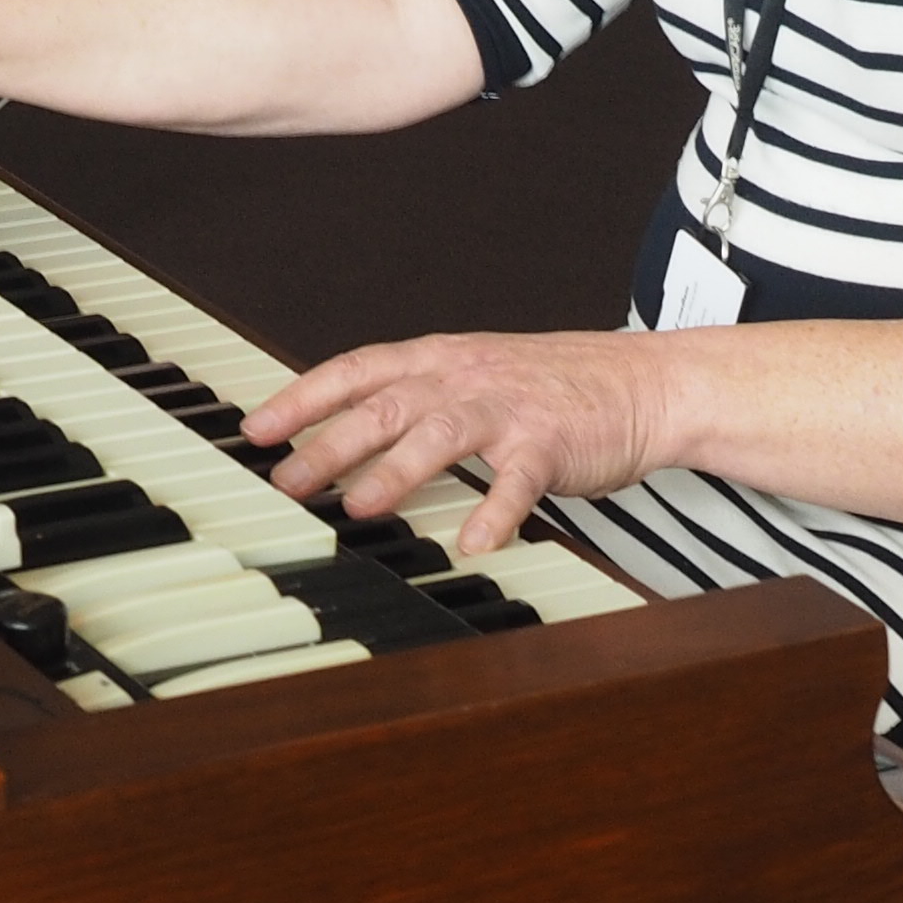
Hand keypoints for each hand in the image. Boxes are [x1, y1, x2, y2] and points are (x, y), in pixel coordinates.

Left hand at [243, 330, 678, 553]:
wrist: (644, 383)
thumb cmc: (556, 387)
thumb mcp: (474, 375)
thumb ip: (415, 398)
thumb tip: (343, 434)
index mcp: (441, 359)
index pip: (356, 369)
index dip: (303, 398)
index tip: (258, 429)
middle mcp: (466, 378)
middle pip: (385, 405)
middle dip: (329, 444)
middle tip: (287, 482)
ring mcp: (508, 409)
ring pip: (440, 434)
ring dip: (395, 471)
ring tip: (359, 507)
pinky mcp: (550, 443)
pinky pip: (518, 481)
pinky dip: (494, 512)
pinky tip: (473, 542)